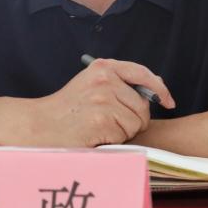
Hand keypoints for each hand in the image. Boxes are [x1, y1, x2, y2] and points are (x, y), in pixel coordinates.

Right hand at [25, 58, 174, 147]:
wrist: (39, 125)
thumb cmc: (66, 110)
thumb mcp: (90, 85)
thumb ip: (119, 83)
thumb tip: (156, 88)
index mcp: (102, 67)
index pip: (142, 73)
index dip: (159, 89)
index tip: (168, 101)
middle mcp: (104, 79)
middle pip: (142, 105)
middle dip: (134, 119)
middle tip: (110, 124)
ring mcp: (104, 99)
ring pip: (136, 122)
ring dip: (123, 131)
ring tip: (99, 128)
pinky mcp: (103, 119)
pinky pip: (125, 134)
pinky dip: (115, 140)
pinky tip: (96, 135)